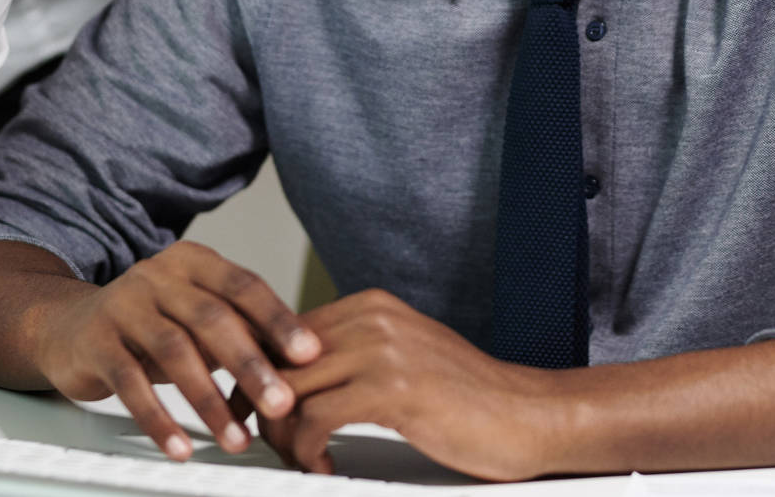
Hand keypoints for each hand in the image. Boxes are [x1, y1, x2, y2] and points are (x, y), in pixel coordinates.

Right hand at [34, 240, 320, 461]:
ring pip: (174, 351)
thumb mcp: (195, 316)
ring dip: (209, 401)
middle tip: (280, 404)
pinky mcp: (95, 341)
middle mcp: (158, 276)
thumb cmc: (150, 324)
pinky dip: (159, 419)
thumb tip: (305, 359)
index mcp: (193, 263)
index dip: (278, 319)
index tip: (310, 354)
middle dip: (250, 365)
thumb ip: (240, 328)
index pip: (244, 285)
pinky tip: (181, 446)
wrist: (69, 326)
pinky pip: (130, 382)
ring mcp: (124, 305)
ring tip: (236, 439)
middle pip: (212, 318)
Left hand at [251, 290, 550, 480]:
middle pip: (276, 356)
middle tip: (258, 440)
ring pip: (287, 389)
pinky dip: (306, 451)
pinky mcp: (392, 389)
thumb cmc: (470, 400)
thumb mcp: (404, 361)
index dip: (256, 372)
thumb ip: (356, 357)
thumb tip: (298, 379)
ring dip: (278, 435)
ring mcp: (382, 349)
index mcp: (370, 306)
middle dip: (255, 404)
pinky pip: (315, 419)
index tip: (245, 405)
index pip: (284, 332)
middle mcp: (371, 318)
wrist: (530, 416)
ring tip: (294, 459)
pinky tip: (323, 467)